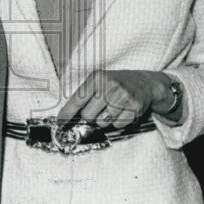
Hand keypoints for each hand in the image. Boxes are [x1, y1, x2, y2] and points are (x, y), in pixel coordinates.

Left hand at [58, 70, 179, 129]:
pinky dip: (117, 122)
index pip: (77, 99)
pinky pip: (117, 125)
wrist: (144, 83)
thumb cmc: (116, 84)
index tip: (59, 124)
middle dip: (90, 117)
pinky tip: (122, 111)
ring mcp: (123, 96)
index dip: (66, 114)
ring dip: (104, 120)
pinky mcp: (134, 107)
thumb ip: (85, 96)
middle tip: (98, 109)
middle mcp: (109, 86)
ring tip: (112, 108)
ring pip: (102, 122)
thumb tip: (68, 117)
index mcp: (97, 78)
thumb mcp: (99, 81)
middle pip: (88, 116)